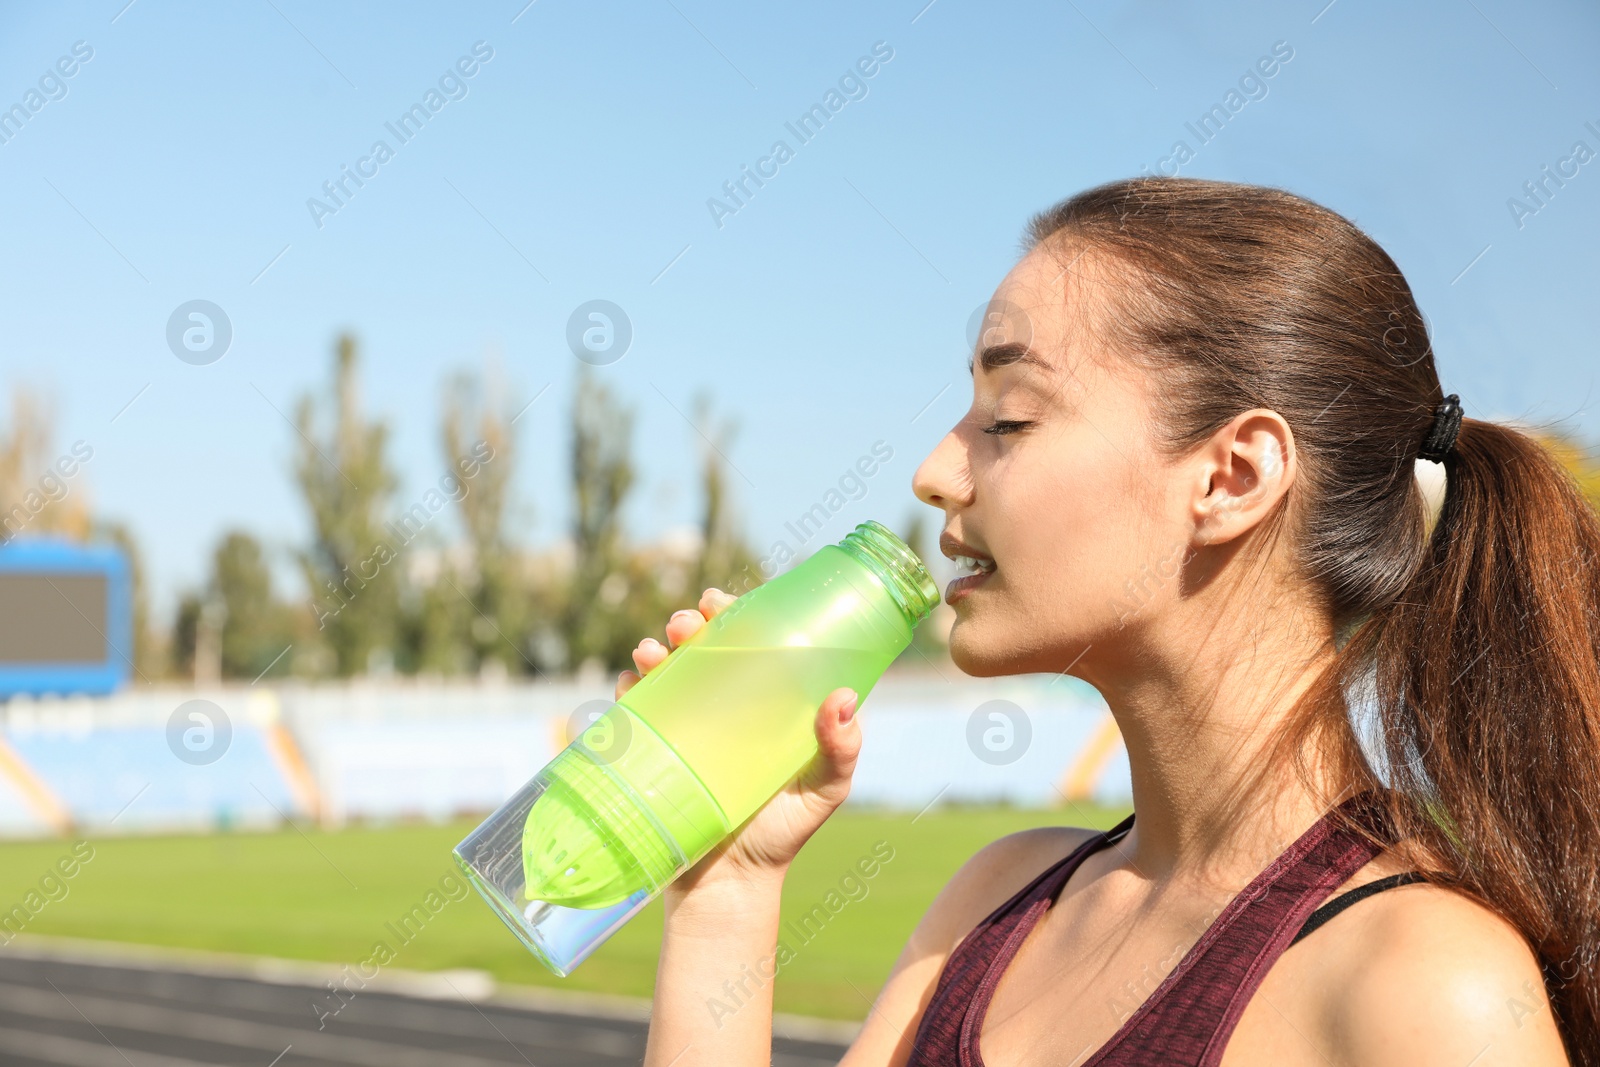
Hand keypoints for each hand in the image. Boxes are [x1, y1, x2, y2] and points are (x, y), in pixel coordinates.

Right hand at [617, 587, 861, 897]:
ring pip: (663, 672)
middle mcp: (723, 707)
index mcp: (766, 703)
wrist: (728, 887)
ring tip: (651, 651)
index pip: (751, 642)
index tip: (722, 602)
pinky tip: (630, 682)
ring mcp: (685, 727)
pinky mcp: (654, 752)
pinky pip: (633, 712)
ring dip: (652, 650)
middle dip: (688, 623)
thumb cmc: (783, 833)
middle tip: (685, 623)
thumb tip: (843, 698)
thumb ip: (841, 749)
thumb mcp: (824, 790)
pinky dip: (627, 690)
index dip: (736, 612)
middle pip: (701, 647)